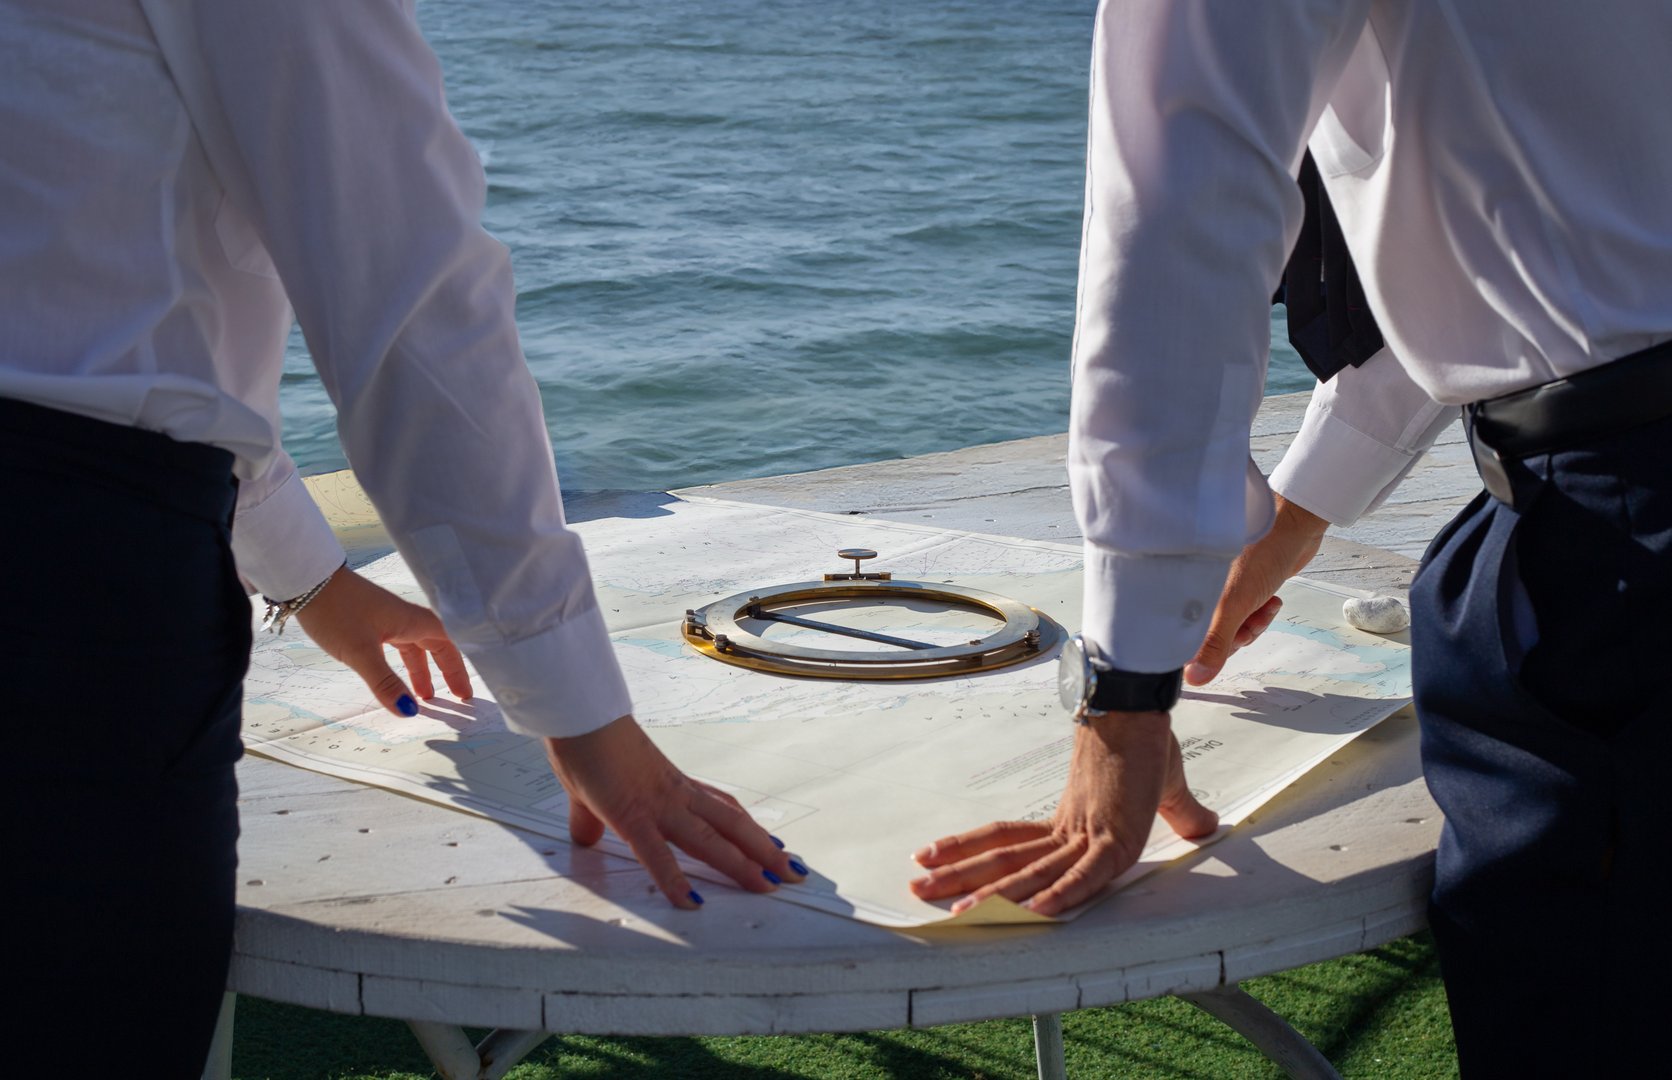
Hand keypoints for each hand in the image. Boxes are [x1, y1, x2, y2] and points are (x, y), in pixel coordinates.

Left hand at [293, 566, 472, 714]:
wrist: (307, 580)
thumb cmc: (337, 610)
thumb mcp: (361, 652)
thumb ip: (385, 683)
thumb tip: (409, 711)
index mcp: (412, 621)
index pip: (449, 645)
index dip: (459, 668)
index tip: (465, 692)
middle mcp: (406, 618)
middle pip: (436, 646)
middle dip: (446, 671)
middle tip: (455, 697)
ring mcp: (388, 619)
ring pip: (414, 647)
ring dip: (422, 670)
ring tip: (424, 695)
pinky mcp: (371, 621)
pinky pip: (397, 645)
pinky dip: (402, 663)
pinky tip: (394, 676)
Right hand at [544, 716, 805, 908]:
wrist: (580, 717)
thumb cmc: (586, 744)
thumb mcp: (593, 789)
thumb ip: (592, 818)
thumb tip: (585, 838)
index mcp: (671, 787)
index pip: (721, 808)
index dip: (748, 828)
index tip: (772, 844)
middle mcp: (676, 796)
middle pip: (731, 826)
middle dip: (764, 851)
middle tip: (794, 871)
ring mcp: (659, 806)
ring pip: (711, 840)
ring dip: (742, 865)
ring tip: (770, 885)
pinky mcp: (632, 816)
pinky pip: (657, 854)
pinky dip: (674, 881)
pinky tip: (691, 903)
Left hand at [909, 712, 1217, 916]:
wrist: (1141, 704)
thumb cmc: (1147, 741)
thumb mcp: (1164, 790)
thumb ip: (1179, 813)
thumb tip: (1205, 824)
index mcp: (1070, 822)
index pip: (1007, 841)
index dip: (968, 852)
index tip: (930, 857)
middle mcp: (1069, 830)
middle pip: (1005, 859)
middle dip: (959, 877)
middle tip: (915, 890)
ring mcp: (1088, 834)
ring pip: (1030, 870)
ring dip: (990, 892)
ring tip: (949, 908)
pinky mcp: (1116, 837)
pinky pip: (1083, 876)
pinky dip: (1060, 893)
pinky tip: (1032, 912)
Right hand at [1184, 494, 1328, 685]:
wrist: (1295, 525)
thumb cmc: (1262, 553)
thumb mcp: (1235, 605)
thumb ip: (1215, 643)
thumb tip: (1196, 678)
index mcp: (1189, 589)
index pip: (1180, 632)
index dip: (1195, 651)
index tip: (1209, 660)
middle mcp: (1202, 589)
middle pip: (1208, 635)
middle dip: (1234, 636)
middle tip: (1247, 624)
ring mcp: (1223, 588)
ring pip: (1232, 627)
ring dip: (1252, 624)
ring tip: (1264, 607)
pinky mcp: (1244, 586)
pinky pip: (1247, 614)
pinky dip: (1261, 613)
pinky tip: (1271, 600)